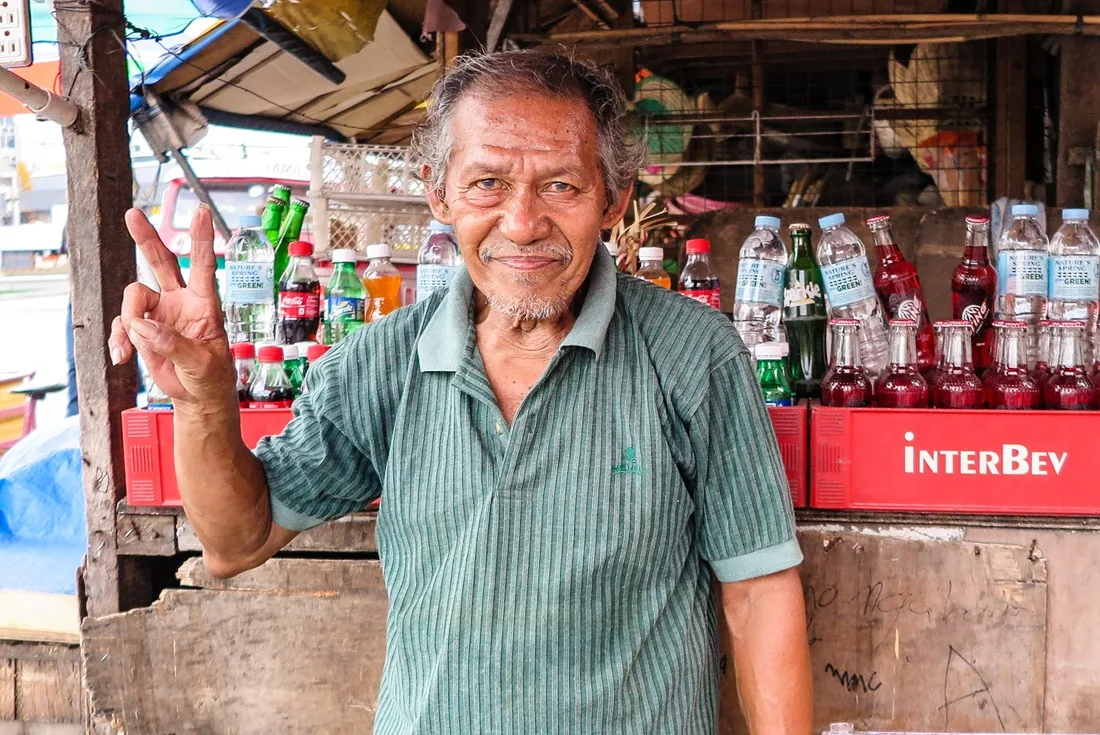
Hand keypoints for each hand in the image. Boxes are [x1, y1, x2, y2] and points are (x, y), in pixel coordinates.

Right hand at [108, 205, 235, 405]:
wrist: (197, 396)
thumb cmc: (211, 377)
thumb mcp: (201, 364)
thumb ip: (174, 345)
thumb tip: (143, 326)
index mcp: (204, 305)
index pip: (203, 267)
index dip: (202, 239)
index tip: (203, 212)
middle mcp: (180, 302)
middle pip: (161, 262)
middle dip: (146, 238)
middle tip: (132, 214)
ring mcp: (160, 313)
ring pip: (133, 296)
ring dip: (129, 319)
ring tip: (133, 348)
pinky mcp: (143, 329)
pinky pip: (122, 324)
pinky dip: (118, 339)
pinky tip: (121, 356)